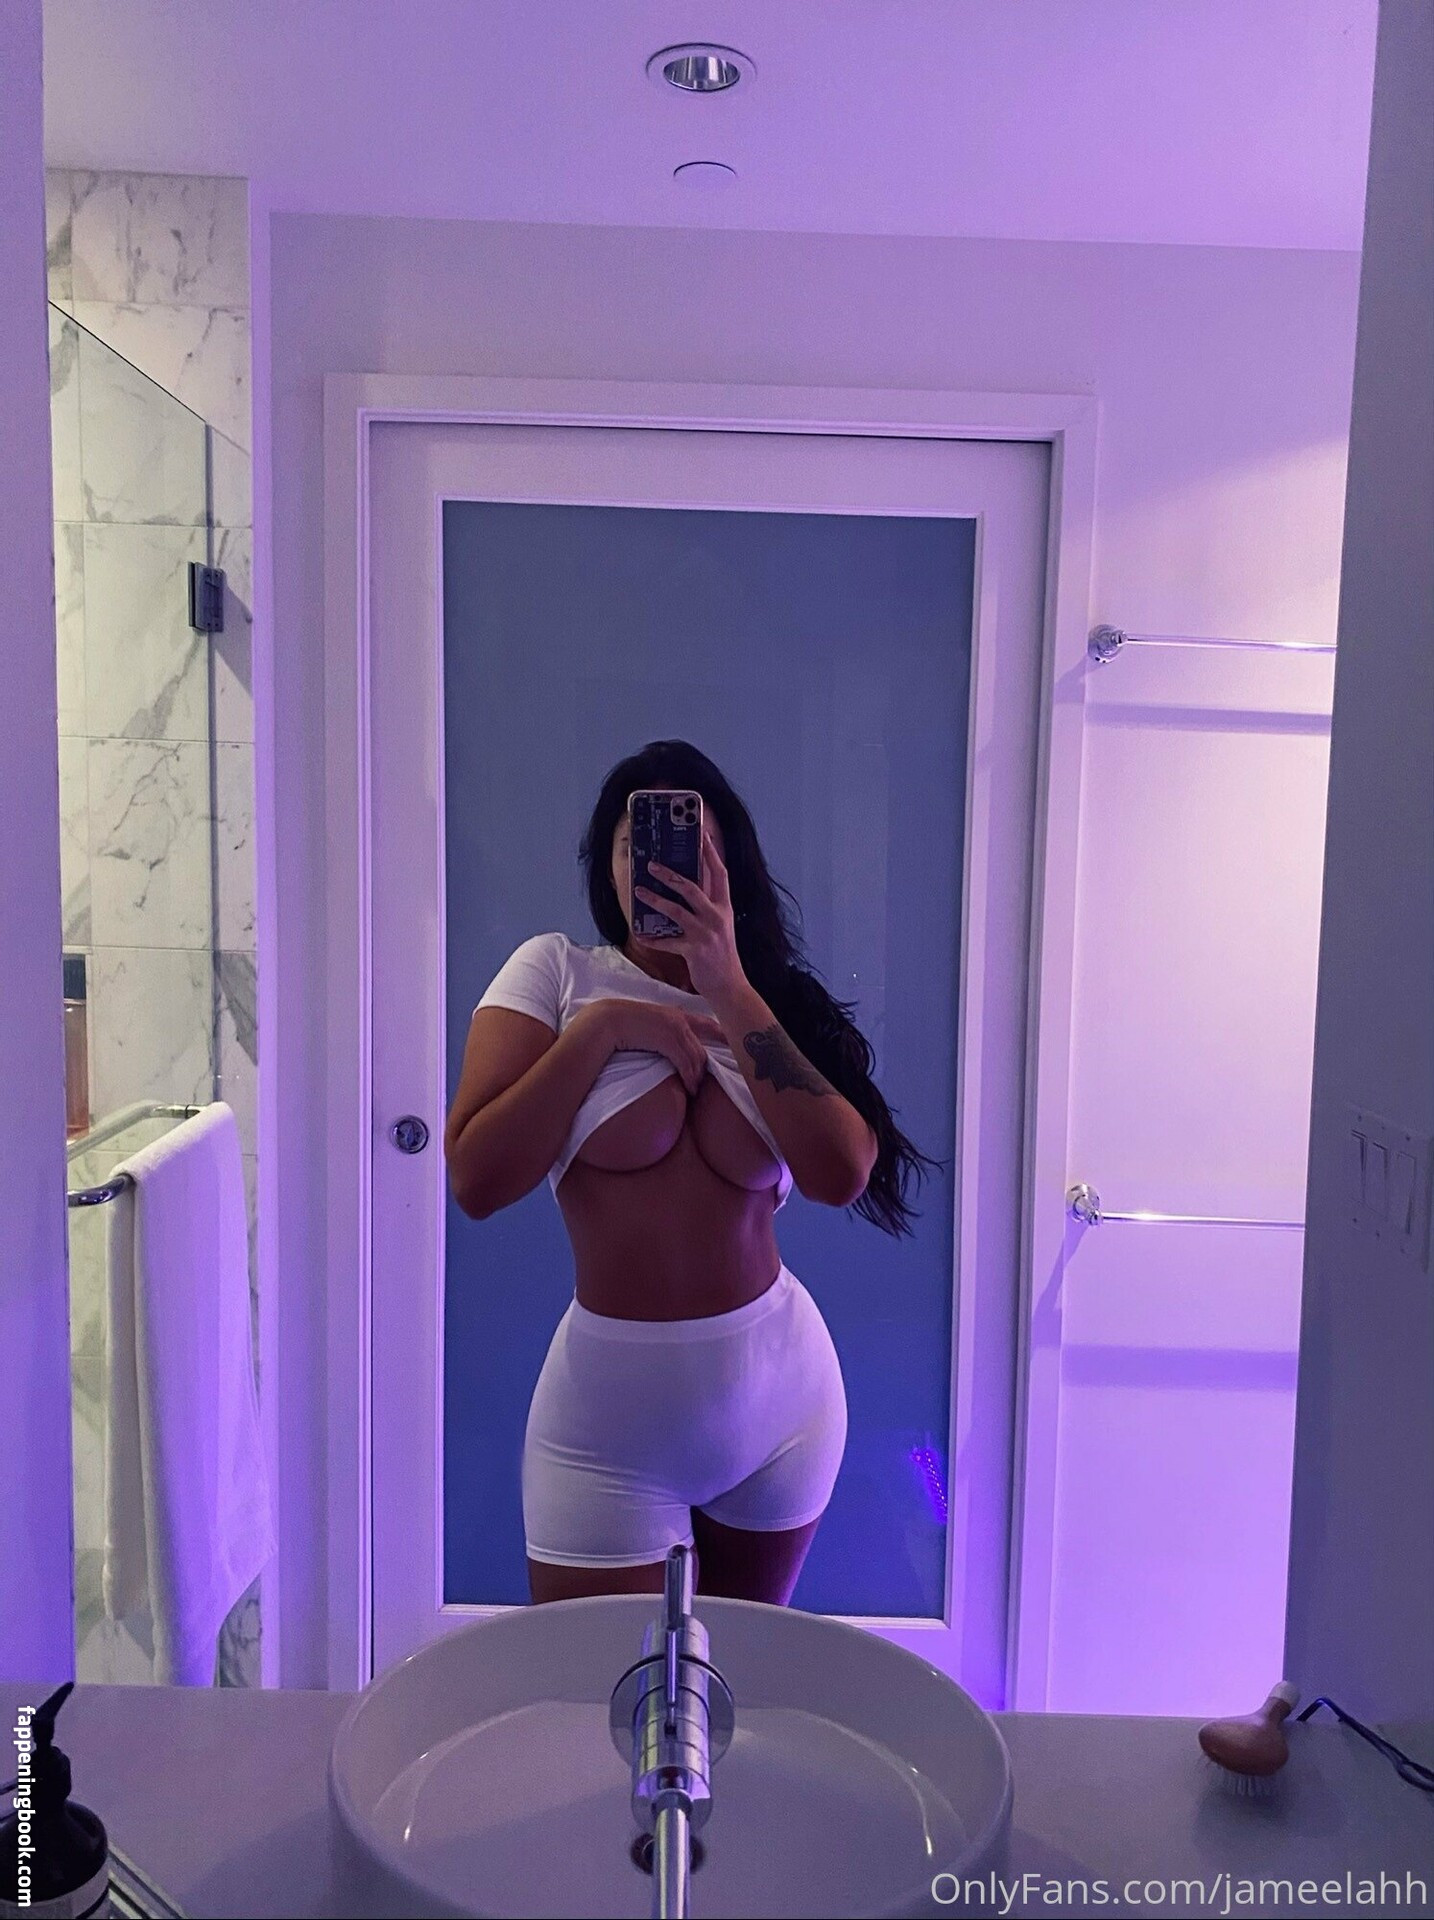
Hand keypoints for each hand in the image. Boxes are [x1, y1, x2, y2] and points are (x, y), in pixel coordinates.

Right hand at [597, 999, 726, 1096]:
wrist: (607, 1021)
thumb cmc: (623, 1024)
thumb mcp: (649, 1024)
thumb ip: (663, 1032)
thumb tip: (669, 1047)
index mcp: (676, 1013)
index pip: (707, 1023)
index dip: (722, 1034)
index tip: (733, 1044)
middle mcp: (679, 1019)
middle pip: (701, 1048)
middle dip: (705, 1068)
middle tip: (703, 1083)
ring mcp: (674, 1028)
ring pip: (696, 1057)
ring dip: (696, 1077)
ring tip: (695, 1090)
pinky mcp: (668, 1040)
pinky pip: (685, 1063)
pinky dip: (689, 1078)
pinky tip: (689, 1088)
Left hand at [633, 825, 745, 1002]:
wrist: (730, 986)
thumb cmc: (723, 955)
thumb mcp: (722, 926)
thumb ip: (709, 908)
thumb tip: (688, 889)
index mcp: (725, 908)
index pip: (720, 874)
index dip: (711, 853)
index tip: (702, 835)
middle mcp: (717, 917)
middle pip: (692, 887)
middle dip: (670, 874)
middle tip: (652, 864)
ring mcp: (705, 933)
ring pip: (676, 910)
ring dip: (655, 899)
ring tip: (639, 891)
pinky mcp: (694, 950)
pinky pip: (667, 941)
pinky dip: (652, 938)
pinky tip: (640, 934)